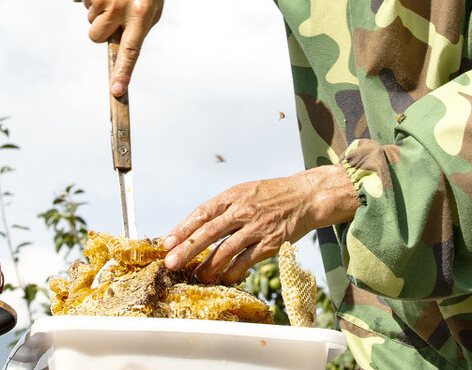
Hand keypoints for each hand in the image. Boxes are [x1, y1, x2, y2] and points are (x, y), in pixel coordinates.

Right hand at [81, 0, 167, 96]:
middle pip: (97, 38)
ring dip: (101, 13)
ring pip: (91, 21)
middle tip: (115, 16)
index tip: (116, 91)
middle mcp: (120, 7)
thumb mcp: (154, 6)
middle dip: (103, 33)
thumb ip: (138, 29)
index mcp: (141, 14)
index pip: (131, 50)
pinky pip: (86, 4)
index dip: (123, 72)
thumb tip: (119, 49)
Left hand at [161, 165, 359, 284]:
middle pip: (209, 232)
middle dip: (187, 249)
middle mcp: (242, 211)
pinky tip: (223, 279)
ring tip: (196, 276)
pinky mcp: (270, 243)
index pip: (202, 213)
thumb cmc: (269, 195)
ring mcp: (256, 228)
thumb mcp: (243, 192)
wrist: (304, 197)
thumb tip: (194, 228)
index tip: (166, 242)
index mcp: (232, 196)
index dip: (183, 229)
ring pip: (226, 250)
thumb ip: (221, 208)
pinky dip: (232, 272)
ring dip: (208, 266)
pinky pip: (246, 261)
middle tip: (171, 262)